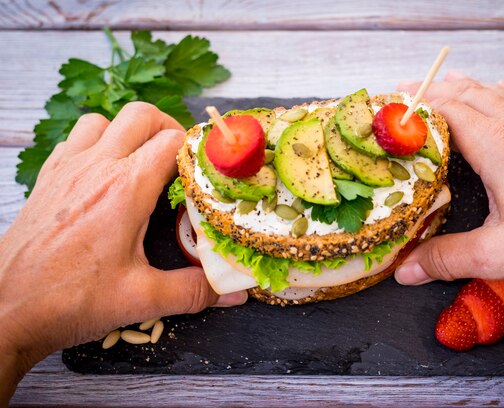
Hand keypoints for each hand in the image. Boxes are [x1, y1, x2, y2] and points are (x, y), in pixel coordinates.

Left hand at [0, 103, 246, 399]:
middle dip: (168, 128)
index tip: (206, 167)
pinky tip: (103, 173)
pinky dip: (96, 142)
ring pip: (103, 119)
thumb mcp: (142, 299)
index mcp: (125, 190)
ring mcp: (67, 169)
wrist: (6, 309)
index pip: (172, 142)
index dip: (195, 148)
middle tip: (180, 158)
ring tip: (142, 159)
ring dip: (128, 130)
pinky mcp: (47, 179)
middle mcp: (96, 168)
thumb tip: (235, 293)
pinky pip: (75, 139)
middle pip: (141, 115)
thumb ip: (194, 291)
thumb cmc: (70, 301)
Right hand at [395, 72, 503, 318]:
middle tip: (410, 91)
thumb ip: (446, 258)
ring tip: (448, 84)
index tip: (396, 103)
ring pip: (503, 94)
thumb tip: (408, 269)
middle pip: (472, 93)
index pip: (450, 110)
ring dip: (470, 88)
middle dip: (437, 89)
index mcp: (502, 147)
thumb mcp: (498, 255)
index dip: (419, 103)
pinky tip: (503, 96)